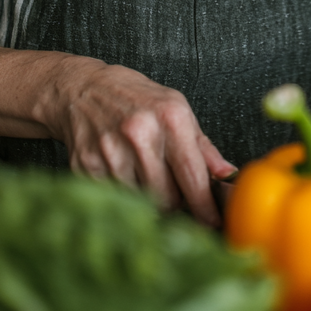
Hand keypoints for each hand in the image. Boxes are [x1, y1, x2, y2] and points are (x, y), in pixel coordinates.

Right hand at [40, 57, 235, 225]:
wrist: (85, 89)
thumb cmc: (136, 98)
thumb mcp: (177, 109)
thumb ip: (203, 146)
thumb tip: (226, 175)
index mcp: (170, 118)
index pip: (193, 176)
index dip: (204, 206)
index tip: (212, 221)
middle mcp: (141, 134)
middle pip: (168, 198)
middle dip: (175, 201)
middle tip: (171, 187)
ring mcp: (112, 152)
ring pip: (142, 202)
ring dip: (148, 198)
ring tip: (144, 173)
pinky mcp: (87, 167)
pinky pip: (116, 198)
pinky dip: (124, 194)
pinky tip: (123, 172)